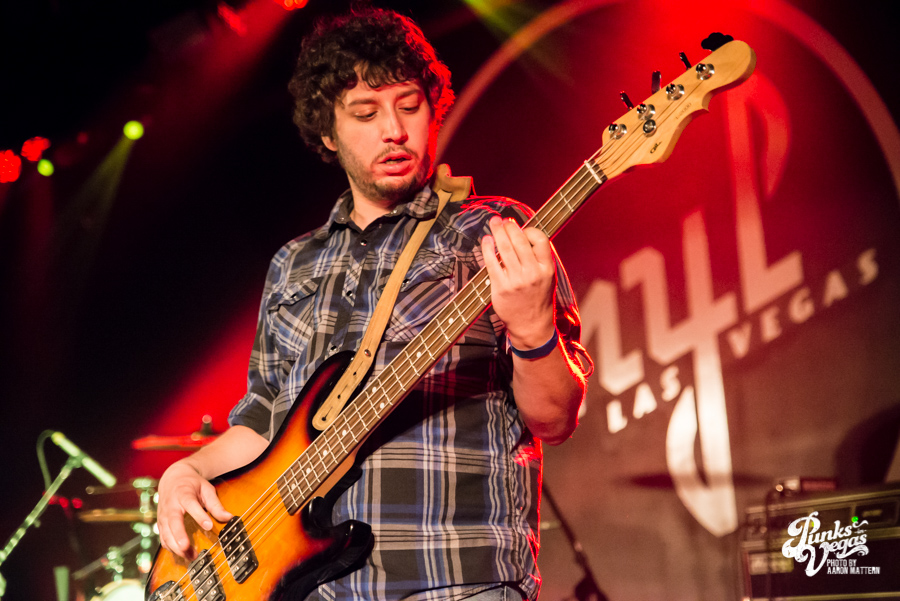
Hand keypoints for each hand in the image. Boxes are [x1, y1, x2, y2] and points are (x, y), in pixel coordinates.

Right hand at [157, 460, 232, 558]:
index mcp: (184, 494)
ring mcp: (163, 516)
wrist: (173, 479)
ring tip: (190, 556)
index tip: (208, 526)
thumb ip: (216, 504)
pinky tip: (182, 555)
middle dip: (179, 535)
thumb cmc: (192, 485)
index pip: (191, 504)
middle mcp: (171, 506)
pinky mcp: (161, 524)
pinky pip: (163, 538)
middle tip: (186, 547)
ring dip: (176, 546)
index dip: (199, 515)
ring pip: (166, 533)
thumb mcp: (206, 489)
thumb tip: (229, 518)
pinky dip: (171, 548)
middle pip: (173, 521)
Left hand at [481, 216, 556, 348]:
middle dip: (509, 227)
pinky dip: (487, 248)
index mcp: (547, 268)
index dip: (529, 230)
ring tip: (494, 223)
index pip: (540, 239)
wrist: (531, 325)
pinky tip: (487, 241)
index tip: (522, 230)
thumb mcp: (548, 277)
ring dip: (497, 232)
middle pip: (519, 241)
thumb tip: (523, 234)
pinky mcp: (501, 287)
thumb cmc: (538, 298)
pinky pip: (492, 263)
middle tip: (502, 220)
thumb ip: (538, 258)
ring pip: (505, 249)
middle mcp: (532, 273)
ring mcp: (516, 281)